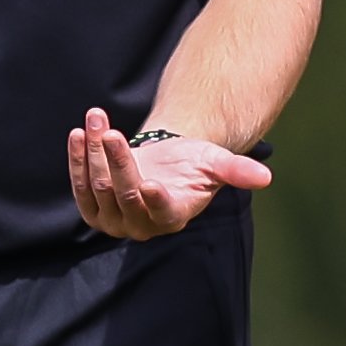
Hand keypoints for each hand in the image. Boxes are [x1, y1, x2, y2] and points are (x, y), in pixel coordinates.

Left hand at [69, 110, 274, 240]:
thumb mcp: (214, 163)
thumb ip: (237, 171)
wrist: (161, 164)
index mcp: (172, 217)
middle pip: (125, 194)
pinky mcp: (93, 208)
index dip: (155, 199)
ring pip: (99, 186)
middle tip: (113, 132)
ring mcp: (113, 221)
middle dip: (118, 161)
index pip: (163, 213)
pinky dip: (79, 159)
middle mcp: (141, 225)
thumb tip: (266, 177)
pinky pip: (80, 186)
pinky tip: (80, 134)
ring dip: (95, 152)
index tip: (149, 182)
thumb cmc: (190, 164)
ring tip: (97, 119)